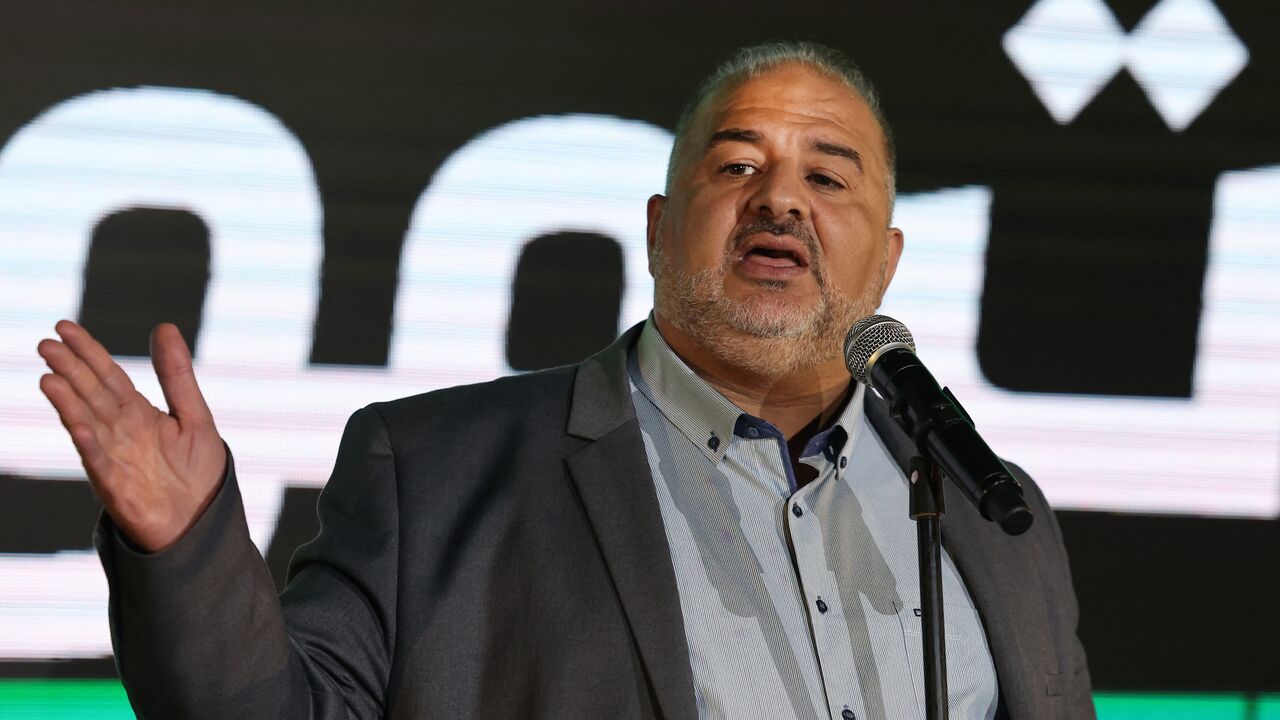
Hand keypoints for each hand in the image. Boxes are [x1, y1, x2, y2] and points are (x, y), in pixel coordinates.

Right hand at [37, 321, 226, 551]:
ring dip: (68, 403)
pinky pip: (101, 464)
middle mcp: (120, 433)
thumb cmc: (198, 471)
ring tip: (49, 377)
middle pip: (91, 395)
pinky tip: (79, 425)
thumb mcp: (194, 415)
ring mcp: (115, 459)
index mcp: (138, 414)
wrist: (203, 522)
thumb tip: (164, 327)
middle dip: (70, 370)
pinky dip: (90, 444)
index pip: (107, 376)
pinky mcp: (118, 488)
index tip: (64, 326)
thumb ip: (177, 375)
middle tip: (46, 344)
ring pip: (88, 424)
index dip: (87, 352)